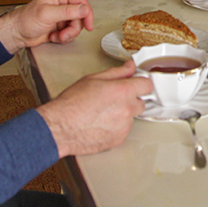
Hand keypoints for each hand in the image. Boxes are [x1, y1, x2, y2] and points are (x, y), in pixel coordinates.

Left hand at [0, 0, 94, 53]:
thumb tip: (83, 9)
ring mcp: (61, 16)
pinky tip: (54, 37)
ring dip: (68, 34)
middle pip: (80, 16)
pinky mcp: (60, 26)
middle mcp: (62, 4)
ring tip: (57, 36)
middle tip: (65, 33)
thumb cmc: (26, 20)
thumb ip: (67, 11)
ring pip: (76, 26)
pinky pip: (70, 33)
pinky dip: (63, 38)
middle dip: (73, 28)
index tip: (88, 24)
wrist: (17, 34)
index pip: (81, 1)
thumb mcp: (47, 14)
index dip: (87, 13)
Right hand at [37, 61, 152, 157]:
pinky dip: (115, 128)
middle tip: (113, 100)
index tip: (137, 84)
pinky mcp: (119, 139)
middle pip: (141, 103)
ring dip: (121, 115)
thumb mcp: (93, 79)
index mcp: (123, 91)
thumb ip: (116, 72)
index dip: (141, 83)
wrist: (60, 128)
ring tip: (101, 114)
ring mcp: (124, 126)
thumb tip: (129, 67)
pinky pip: (123, 130)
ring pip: (130, 118)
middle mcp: (127, 109)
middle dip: (130, 100)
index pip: (147, 85)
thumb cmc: (72, 104)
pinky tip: (100, 124)